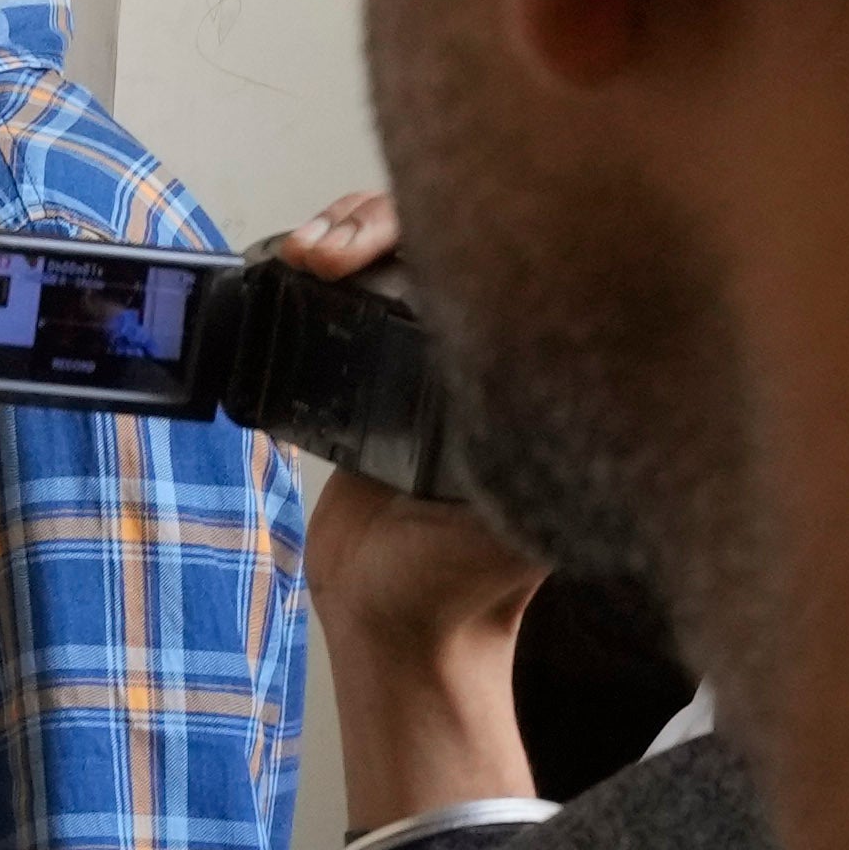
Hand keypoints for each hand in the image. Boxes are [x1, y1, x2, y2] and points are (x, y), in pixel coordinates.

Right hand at [259, 191, 548, 839]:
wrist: (395, 628)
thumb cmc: (464, 584)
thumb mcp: (510, 518)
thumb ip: (531, 450)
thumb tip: (552, 366)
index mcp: (527, 365)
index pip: (491, 253)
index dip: (428, 227)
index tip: (375, 244)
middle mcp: (476, 349)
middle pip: (431, 237)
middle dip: (373, 220)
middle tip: (328, 250)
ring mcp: (419, 359)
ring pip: (385, 258)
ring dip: (341, 236)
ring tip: (306, 254)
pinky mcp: (365, 378)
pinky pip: (343, 303)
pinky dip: (316, 275)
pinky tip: (296, 270)